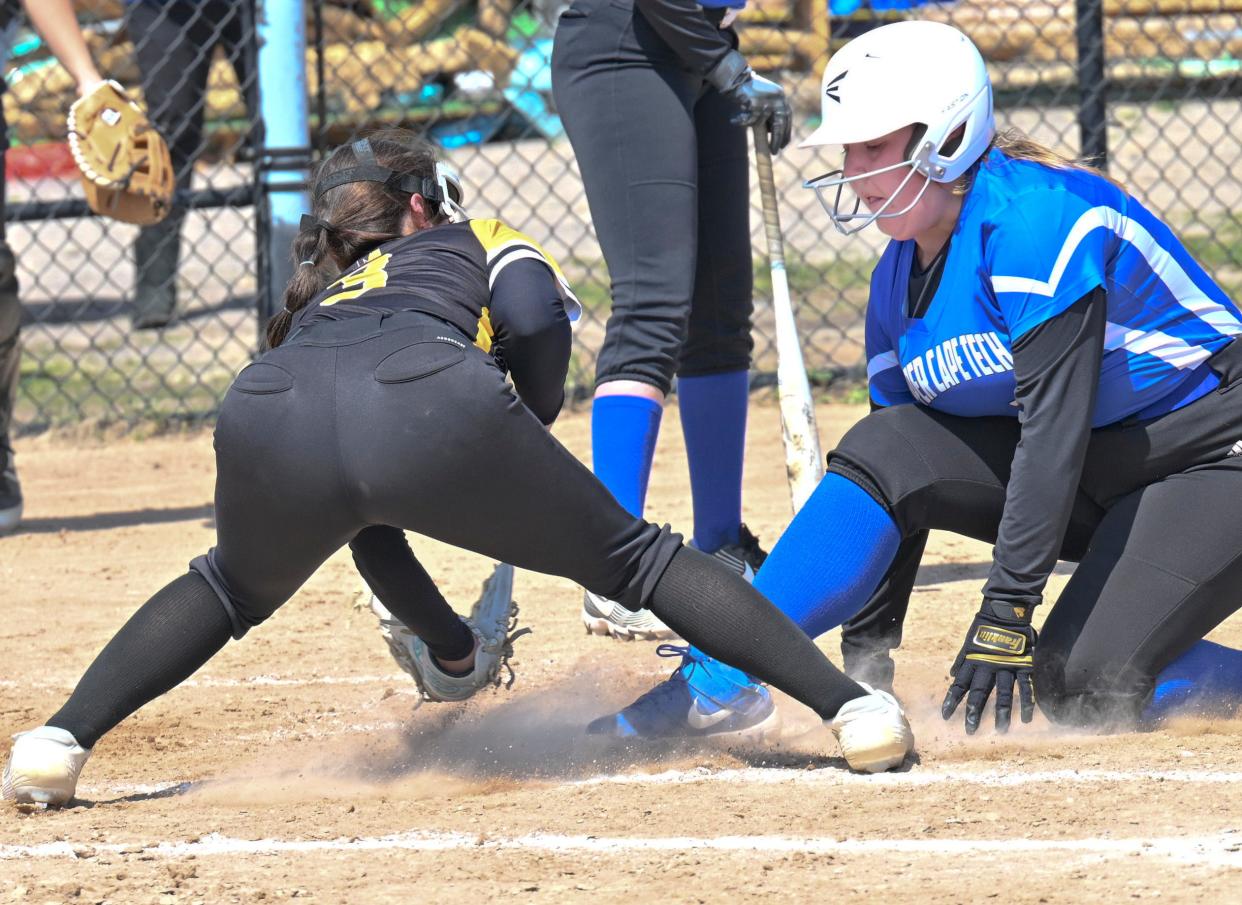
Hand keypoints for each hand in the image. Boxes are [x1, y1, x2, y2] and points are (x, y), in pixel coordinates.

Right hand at [707, 50, 791, 154]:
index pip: (787, 118)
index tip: (785, 144)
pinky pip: (750, 120)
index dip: (786, 132)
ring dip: (766, 135)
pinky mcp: (756, 104)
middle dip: (779, 140)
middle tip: (776, 151)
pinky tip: (735, 120)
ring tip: (762, 144)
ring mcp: (768, 102)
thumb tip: (772, 131)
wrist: (737, 77)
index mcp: (781, 97)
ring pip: (767, 125)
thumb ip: (771, 112)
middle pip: (781, 124)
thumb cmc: (749, 91)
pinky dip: (741, 122)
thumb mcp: (765, 100)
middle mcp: (778, 99)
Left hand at [941, 601, 1036, 733]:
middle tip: (971, 731)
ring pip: (1003, 694)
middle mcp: (987, 667)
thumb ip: (961, 661)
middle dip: (974, 713)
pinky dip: (1026, 703)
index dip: (952, 701)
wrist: (1004, 612)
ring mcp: (1006, 667)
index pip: (959, 685)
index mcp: (972, 662)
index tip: (945, 716)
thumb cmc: (982, 628)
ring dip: (1002, 714)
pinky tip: (1026, 719)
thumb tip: (952, 674)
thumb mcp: (967, 644)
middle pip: (980, 694)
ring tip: (1000, 731)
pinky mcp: (1023, 665)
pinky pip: (1025, 687)